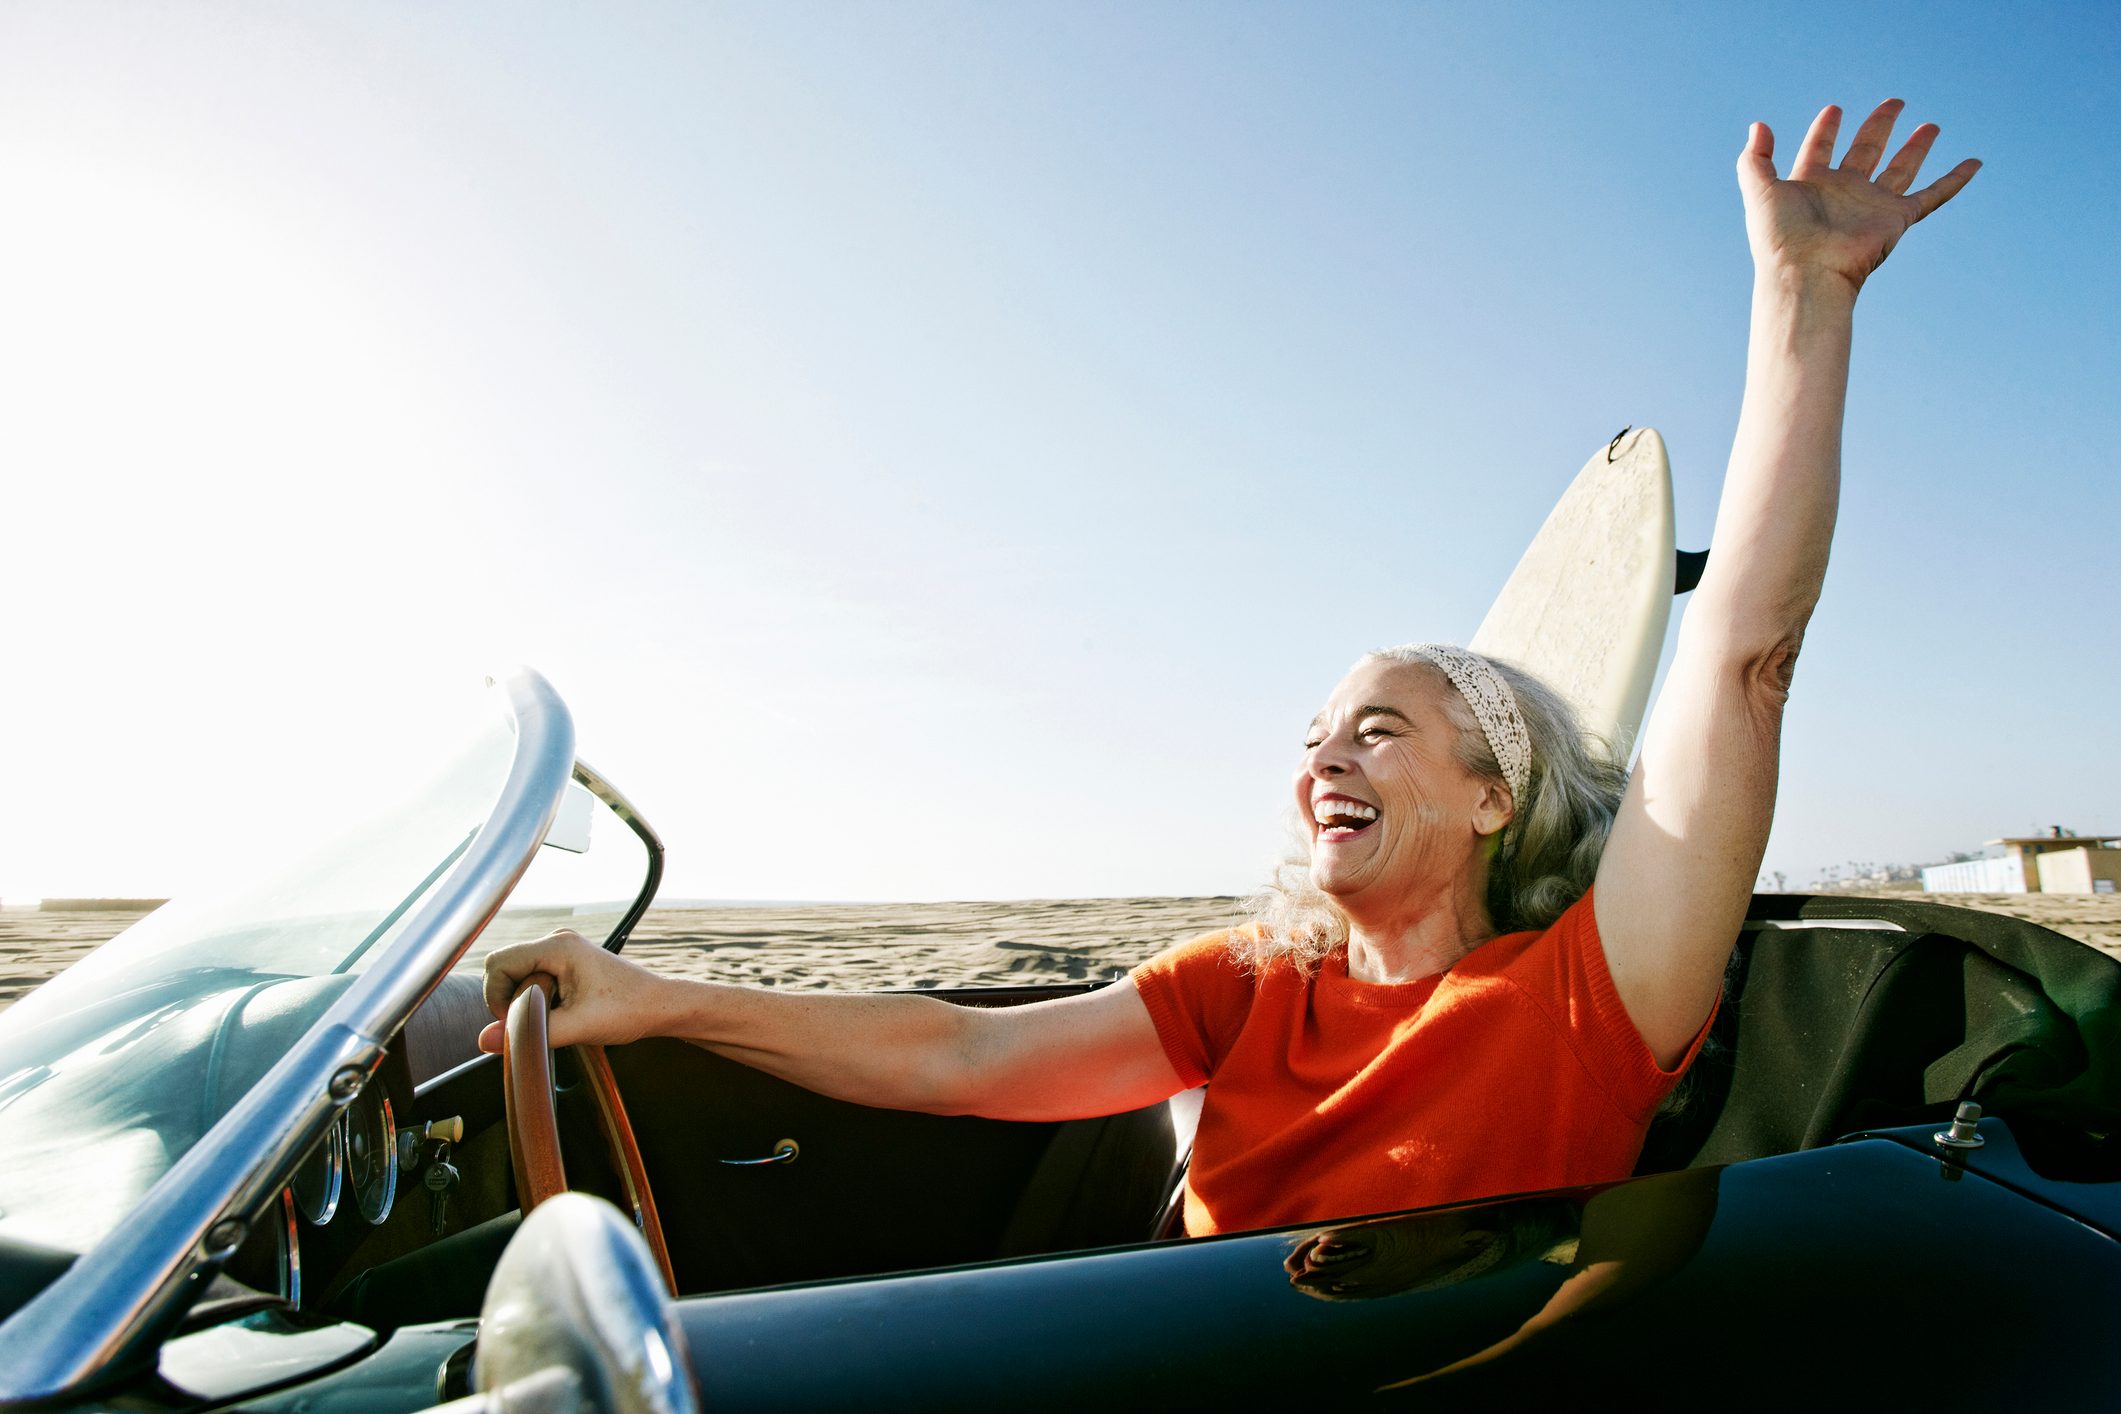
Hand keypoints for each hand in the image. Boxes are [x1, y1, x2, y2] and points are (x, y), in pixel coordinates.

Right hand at [477, 929, 666, 1053]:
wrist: (659, 1006)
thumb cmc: (627, 1010)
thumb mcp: (577, 1027)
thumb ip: (530, 1032)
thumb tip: (485, 1040)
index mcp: (558, 947)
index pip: (497, 964)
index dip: (497, 996)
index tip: (517, 1021)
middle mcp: (556, 942)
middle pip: (503, 969)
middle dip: (510, 1000)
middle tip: (538, 1022)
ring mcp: (560, 951)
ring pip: (516, 976)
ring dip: (524, 1001)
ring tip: (557, 1016)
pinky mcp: (564, 963)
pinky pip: (531, 979)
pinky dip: (536, 999)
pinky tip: (560, 1011)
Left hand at [1738, 99, 1979, 294]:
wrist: (1806, 274)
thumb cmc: (1780, 237)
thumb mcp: (1760, 191)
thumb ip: (1755, 158)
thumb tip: (1759, 125)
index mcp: (1810, 185)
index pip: (1820, 150)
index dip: (1825, 130)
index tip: (1834, 109)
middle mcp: (1843, 193)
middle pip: (1866, 151)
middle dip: (1879, 126)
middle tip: (1895, 103)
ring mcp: (1872, 206)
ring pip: (1900, 168)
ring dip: (1916, 147)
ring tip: (1932, 126)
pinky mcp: (1897, 219)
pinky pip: (1932, 196)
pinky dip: (1954, 181)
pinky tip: (1973, 163)